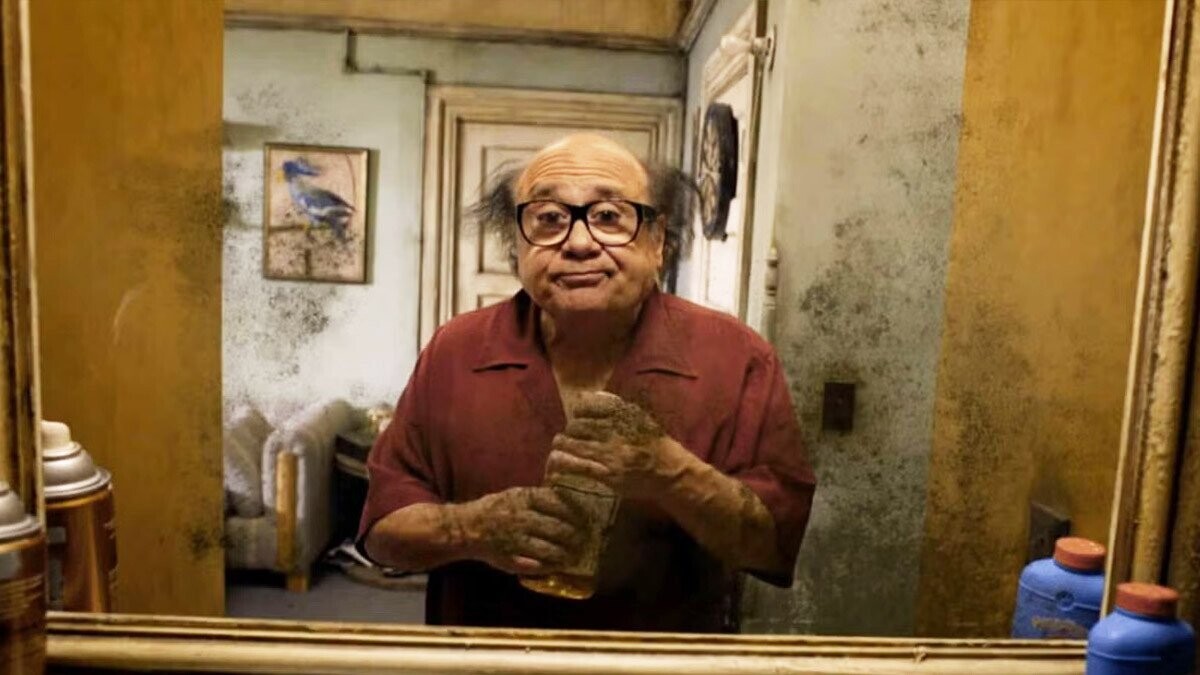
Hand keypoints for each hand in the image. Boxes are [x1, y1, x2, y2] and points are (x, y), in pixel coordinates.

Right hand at [453, 486, 587, 574]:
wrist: (465, 528)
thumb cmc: (495, 510)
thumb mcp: (515, 495)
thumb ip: (538, 498)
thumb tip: (569, 499)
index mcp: (523, 499)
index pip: (558, 504)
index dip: (575, 513)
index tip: (586, 518)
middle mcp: (521, 518)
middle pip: (557, 528)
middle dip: (575, 536)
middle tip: (586, 540)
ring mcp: (515, 539)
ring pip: (549, 549)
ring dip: (566, 554)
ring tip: (575, 556)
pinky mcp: (510, 558)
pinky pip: (535, 565)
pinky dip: (549, 567)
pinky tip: (557, 566)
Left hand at [546, 391, 687, 499]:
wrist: (671, 472)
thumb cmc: (655, 444)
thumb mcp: (640, 417)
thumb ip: (615, 405)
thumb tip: (588, 394)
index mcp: (623, 416)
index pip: (588, 406)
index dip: (578, 413)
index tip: (577, 419)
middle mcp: (615, 433)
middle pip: (577, 427)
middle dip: (568, 434)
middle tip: (566, 439)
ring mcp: (611, 455)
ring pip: (573, 446)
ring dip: (560, 449)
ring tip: (557, 452)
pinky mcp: (608, 475)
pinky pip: (577, 468)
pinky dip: (562, 467)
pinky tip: (554, 471)